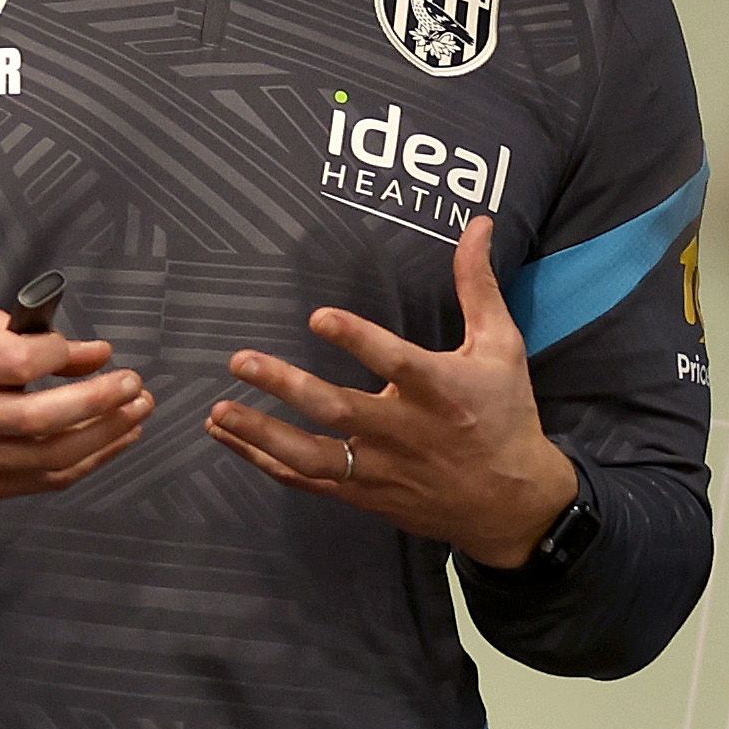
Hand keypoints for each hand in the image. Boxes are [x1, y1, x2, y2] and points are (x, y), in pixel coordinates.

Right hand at [0, 308, 150, 504]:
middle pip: (41, 418)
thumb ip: (19, 336)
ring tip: (138, 410)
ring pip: (51, 456)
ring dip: (106, 434)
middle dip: (99, 401)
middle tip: (135, 384)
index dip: (64, 354)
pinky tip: (117, 440)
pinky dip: (89, 461)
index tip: (95, 351)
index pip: (18, 362)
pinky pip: (46, 480)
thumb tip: (91, 354)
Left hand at [208, 216, 580, 567]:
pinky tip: (230, 440)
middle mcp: (406, 433)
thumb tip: (478, 223)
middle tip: (241, 360)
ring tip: (218, 411)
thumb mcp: (500, 346)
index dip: (357, 340)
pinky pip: (308, 481)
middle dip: (286, 386)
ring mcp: (381, 469)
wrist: (511, 505)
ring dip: (262, 434)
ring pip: (313, 456)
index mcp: (440, 390)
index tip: (317, 316)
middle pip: (339, 410)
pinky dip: (267, 463)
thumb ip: (477, 285)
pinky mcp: (365, 495)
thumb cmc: (504, 414)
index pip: (395, 362)